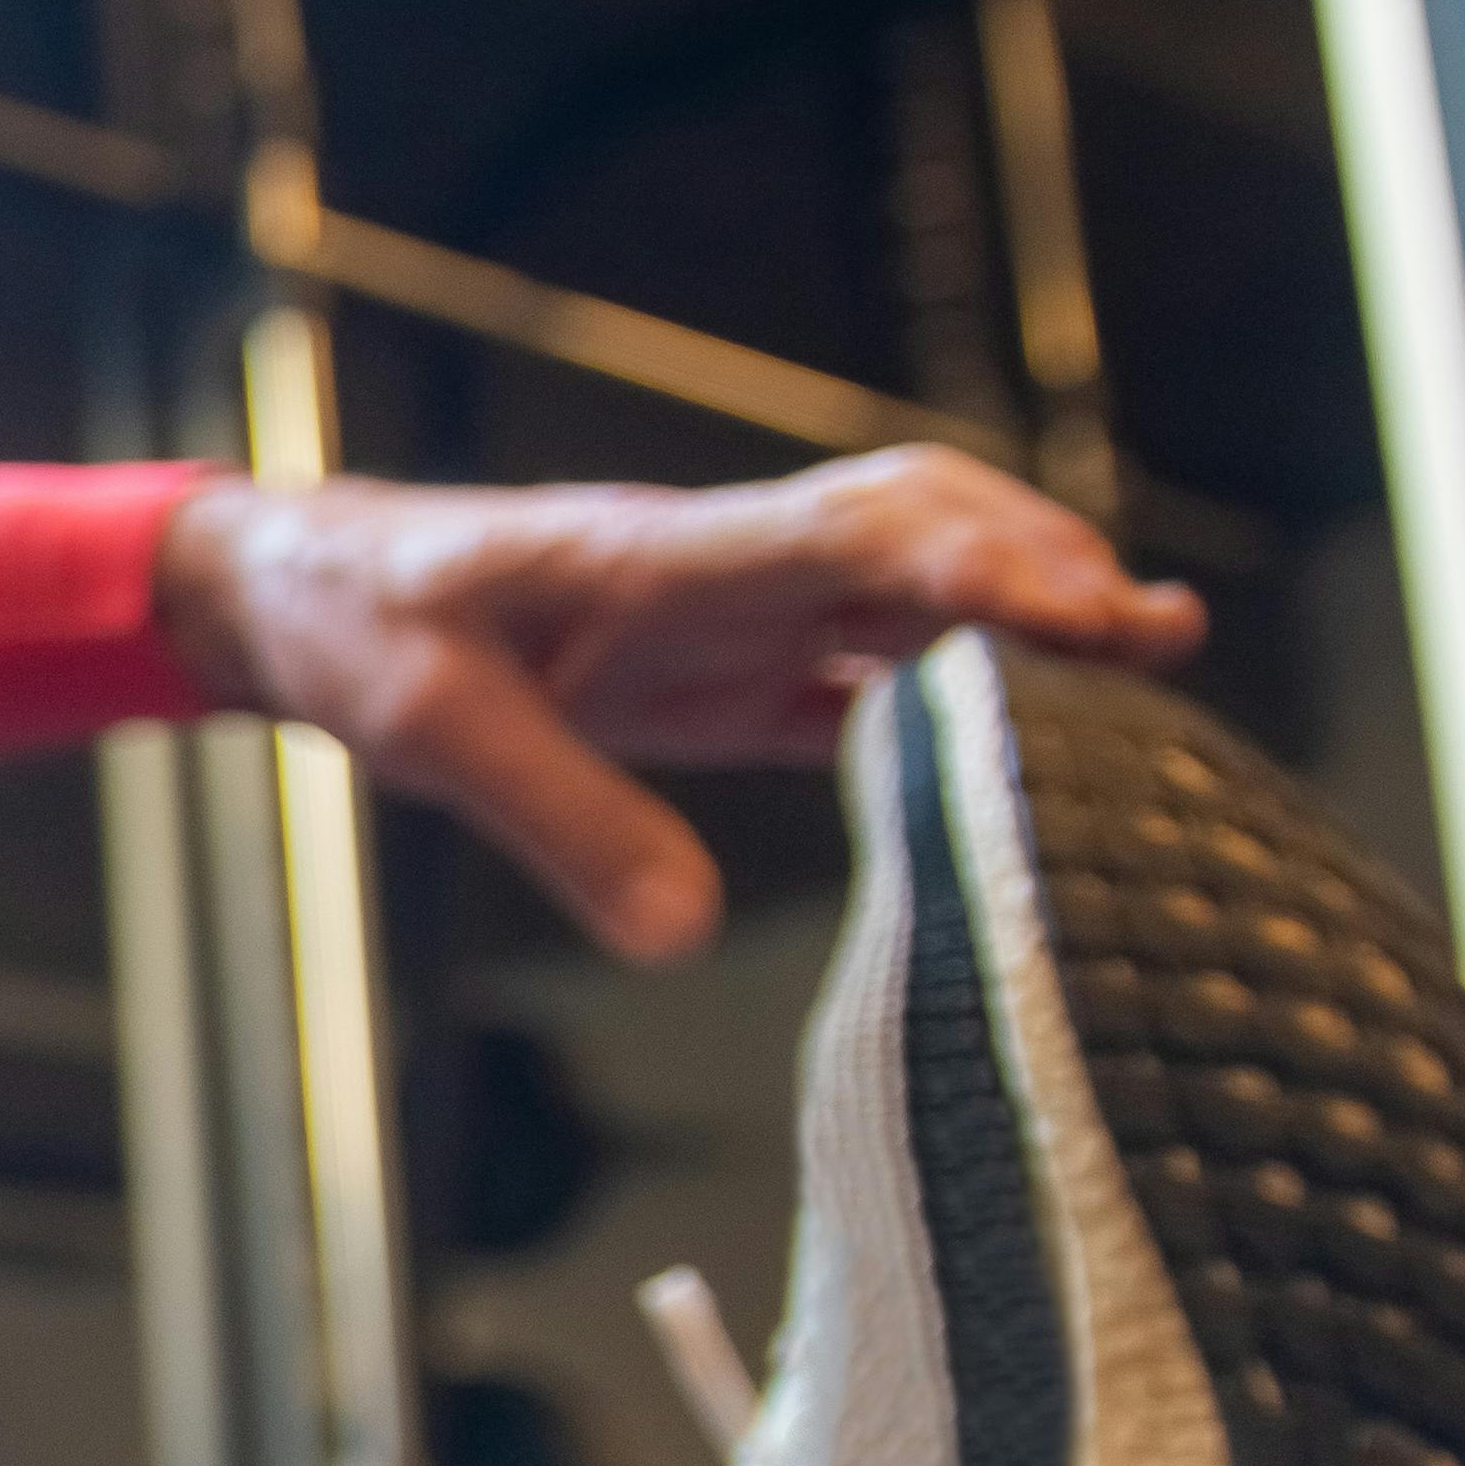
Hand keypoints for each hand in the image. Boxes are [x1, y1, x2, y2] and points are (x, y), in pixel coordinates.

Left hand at [155, 446, 1202, 961]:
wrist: (297, 588)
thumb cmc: (357, 629)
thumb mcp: (430, 730)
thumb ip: (559, 820)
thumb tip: (679, 934)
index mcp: (664, 554)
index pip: (859, 534)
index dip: (981, 567)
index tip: (1090, 614)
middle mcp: (722, 564)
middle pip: (923, 531)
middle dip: (1045, 569)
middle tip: (1166, 639)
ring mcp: (729, 609)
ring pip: (910, 589)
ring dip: (1021, 618)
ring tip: (1151, 670)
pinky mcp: (720, 667)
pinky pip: (862, 664)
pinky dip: (955, 692)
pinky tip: (1029, 746)